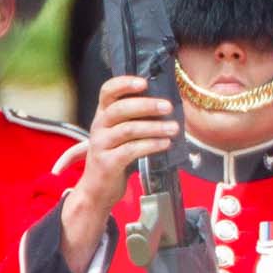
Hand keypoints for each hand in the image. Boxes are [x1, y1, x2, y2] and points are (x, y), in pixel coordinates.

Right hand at [77, 74, 178, 219]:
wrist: (97, 190)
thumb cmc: (115, 158)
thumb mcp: (121, 135)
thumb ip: (136, 120)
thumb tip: (166, 106)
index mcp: (102, 115)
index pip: (107, 91)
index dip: (124, 83)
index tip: (144, 82)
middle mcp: (98, 126)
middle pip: (120, 108)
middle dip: (147, 105)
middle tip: (168, 107)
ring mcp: (101, 145)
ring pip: (128, 129)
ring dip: (154, 127)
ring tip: (175, 128)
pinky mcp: (107, 163)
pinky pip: (131, 150)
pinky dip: (151, 145)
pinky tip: (165, 144)